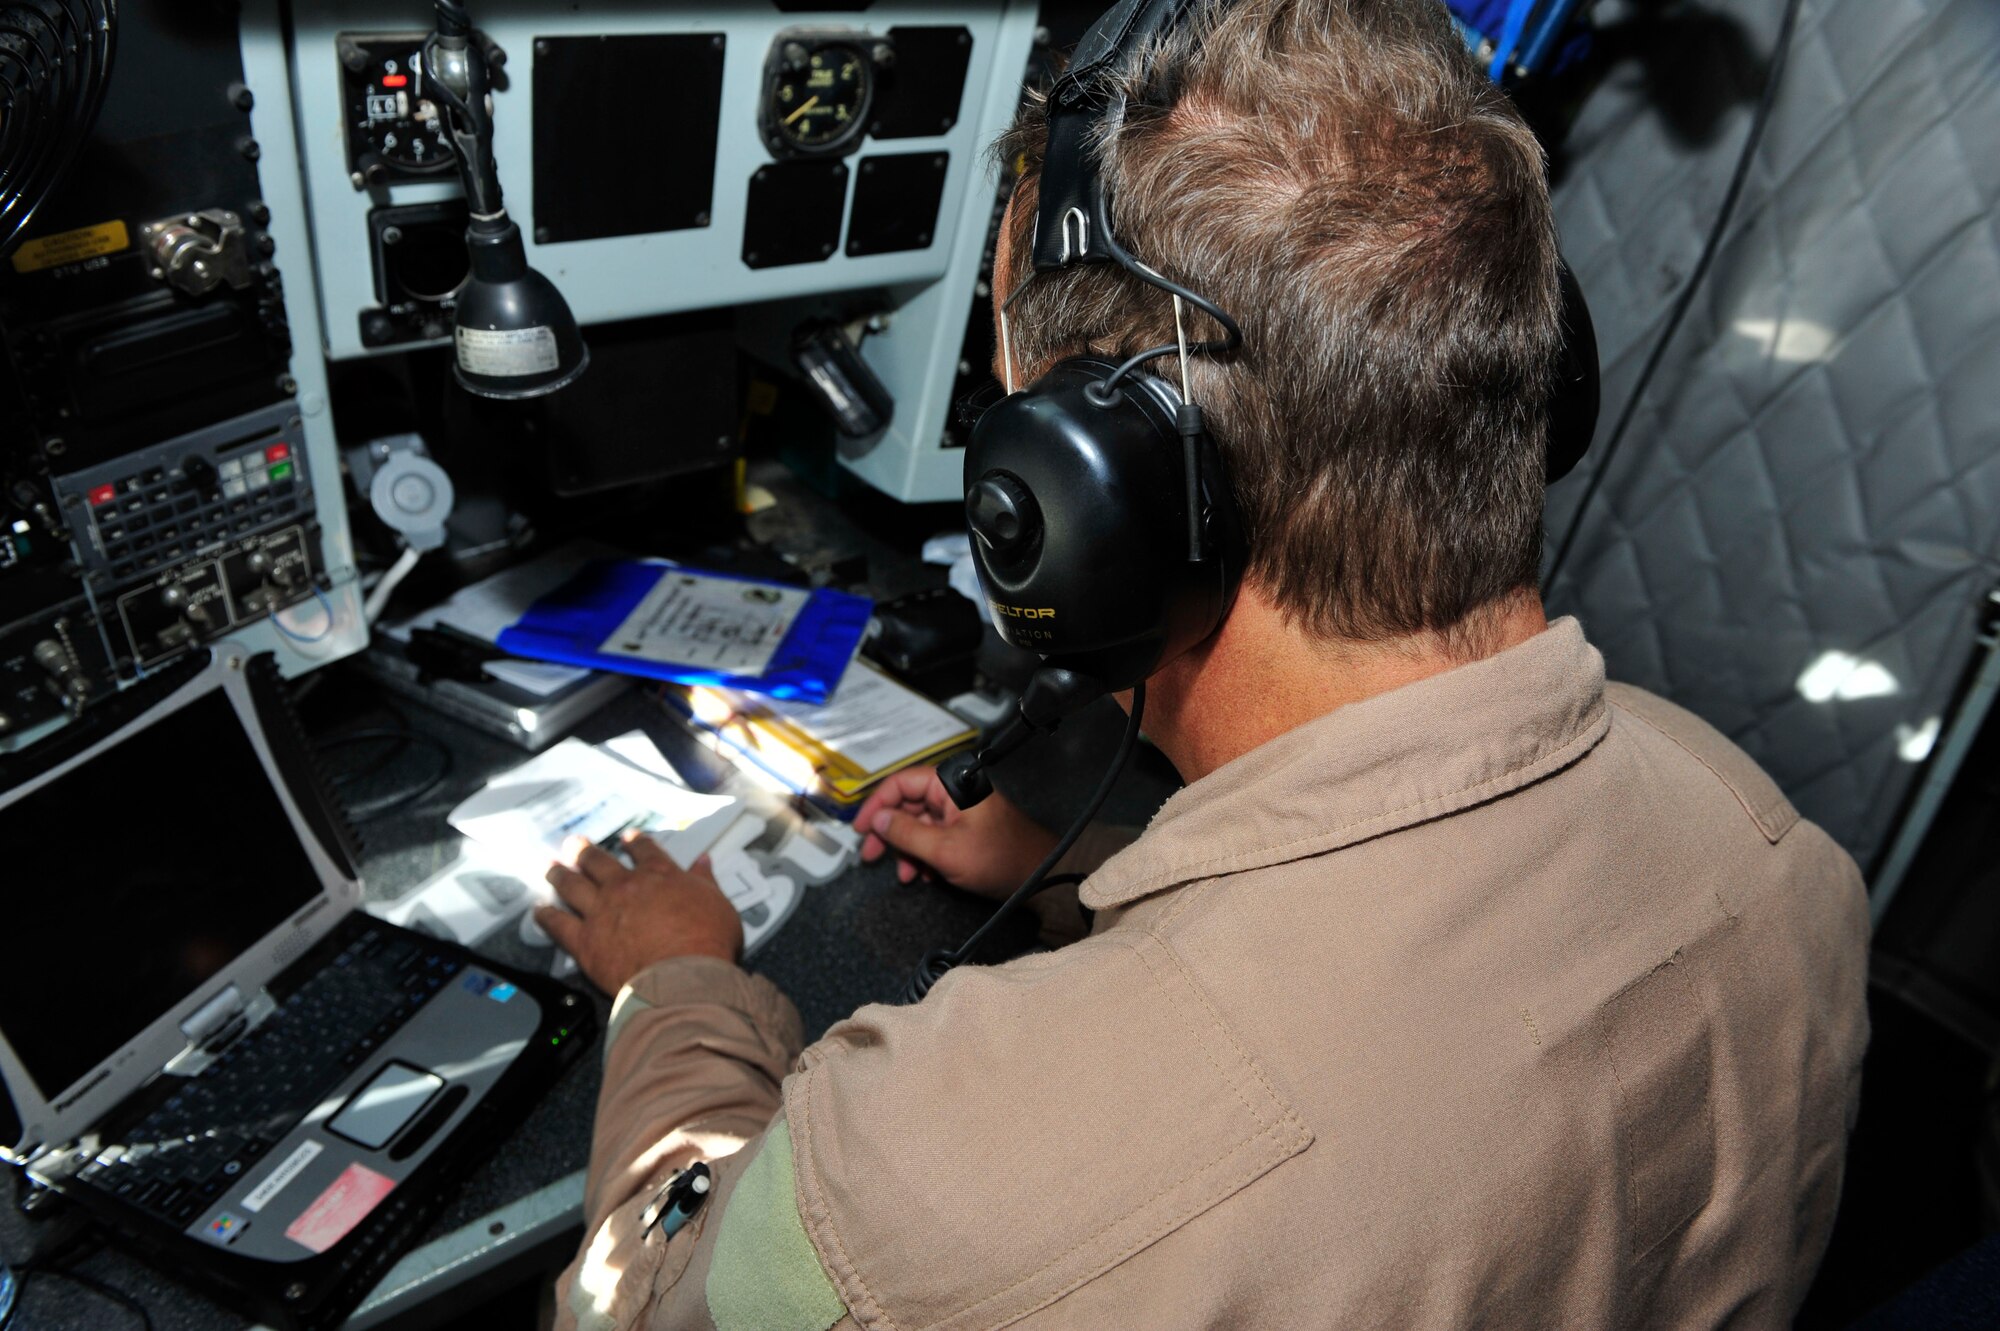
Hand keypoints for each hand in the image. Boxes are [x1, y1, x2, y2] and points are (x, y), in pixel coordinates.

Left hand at [536, 831, 741, 992]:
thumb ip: (706, 882)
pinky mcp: (584, 940)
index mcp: (660, 875)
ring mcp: (601, 911)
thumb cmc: (707, 944)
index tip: (627, 839)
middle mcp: (625, 886)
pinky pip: (558, 924)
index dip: (634, 842)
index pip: (644, 851)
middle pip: (598, 862)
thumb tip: (703, 862)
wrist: (682, 978)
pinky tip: (538, 911)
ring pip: (572, 885)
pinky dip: (546, 916)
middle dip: (584, 851)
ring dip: (559, 873)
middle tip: (575, 844)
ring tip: (550, 866)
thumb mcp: (719, 905)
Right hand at [855, 766, 1057, 899]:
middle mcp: (954, 789)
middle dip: (890, 834)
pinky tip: (925, 875)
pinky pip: (935, 834)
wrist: (1041, 875)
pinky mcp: (967, 826)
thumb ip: (906, 833)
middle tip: (872, 857)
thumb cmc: (1000, 858)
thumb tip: (876, 819)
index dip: (875, 806)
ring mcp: (961, 808)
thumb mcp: (944, 850)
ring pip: (919, 823)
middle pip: (907, 804)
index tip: (860, 830)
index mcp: (951, 782)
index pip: (900, 783)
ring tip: (907, 875)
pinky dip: (925, 854)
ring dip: (908, 850)